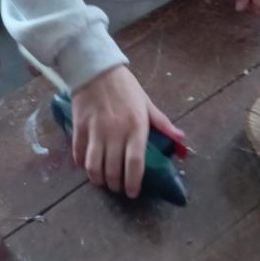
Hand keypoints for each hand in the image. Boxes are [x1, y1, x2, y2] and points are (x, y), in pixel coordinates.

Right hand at [71, 65, 184, 198]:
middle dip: (116, 185)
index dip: (134, 183)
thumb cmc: (125, 86)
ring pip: (94, 167)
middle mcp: (115, 133)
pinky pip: (78, 154)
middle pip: (113, 171)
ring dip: (98, 179)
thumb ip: (162, 123)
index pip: (135, 164)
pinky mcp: (80, 127)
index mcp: (136, 127)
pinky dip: (82, 164)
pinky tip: (87, 165)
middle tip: (118, 187)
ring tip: (103, 180)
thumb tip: (181, 139)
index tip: (133, 192)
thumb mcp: (146, 103)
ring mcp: (95, 131)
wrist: (97, 68)